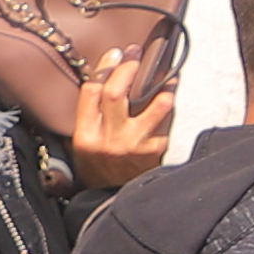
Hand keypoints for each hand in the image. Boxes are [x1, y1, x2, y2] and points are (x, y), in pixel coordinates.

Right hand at [59, 42, 175, 189]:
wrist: (112, 200)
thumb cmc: (97, 168)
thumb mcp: (82, 143)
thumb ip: (89, 114)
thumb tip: (103, 76)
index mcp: (86, 136)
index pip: (91, 92)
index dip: (104, 67)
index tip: (114, 53)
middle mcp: (109, 140)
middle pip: (116, 93)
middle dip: (127, 67)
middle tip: (135, 54)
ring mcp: (134, 145)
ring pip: (152, 106)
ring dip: (161, 84)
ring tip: (165, 71)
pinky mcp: (155, 151)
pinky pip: (166, 120)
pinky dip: (170, 103)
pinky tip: (172, 92)